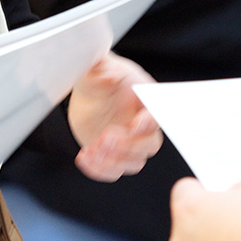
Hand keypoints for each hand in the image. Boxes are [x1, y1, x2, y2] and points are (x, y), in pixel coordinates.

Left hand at [69, 53, 163, 180]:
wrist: (89, 94)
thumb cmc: (100, 77)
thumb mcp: (97, 68)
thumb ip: (102, 69)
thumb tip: (110, 77)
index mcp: (145, 102)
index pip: (156, 116)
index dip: (148, 123)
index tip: (134, 125)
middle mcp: (142, 126)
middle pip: (149, 145)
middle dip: (127, 146)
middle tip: (104, 137)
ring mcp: (130, 144)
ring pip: (133, 163)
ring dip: (113, 161)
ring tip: (92, 149)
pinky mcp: (114, 156)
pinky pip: (113, 172)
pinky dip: (99, 170)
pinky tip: (84, 156)